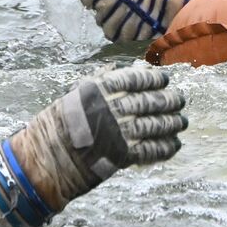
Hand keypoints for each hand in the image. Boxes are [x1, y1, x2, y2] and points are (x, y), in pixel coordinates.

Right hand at [10, 63, 187, 211]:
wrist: (45, 159)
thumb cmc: (59, 124)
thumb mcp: (76, 94)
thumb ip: (102, 81)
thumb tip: (126, 68)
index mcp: (100, 90)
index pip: (136, 79)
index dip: (154, 79)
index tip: (164, 80)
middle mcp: (112, 108)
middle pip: (151, 102)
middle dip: (169, 101)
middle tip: (180, 100)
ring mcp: (119, 132)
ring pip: (155, 125)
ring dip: (172, 124)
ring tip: (181, 122)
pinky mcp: (122, 155)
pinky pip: (151, 150)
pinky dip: (165, 148)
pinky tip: (174, 144)